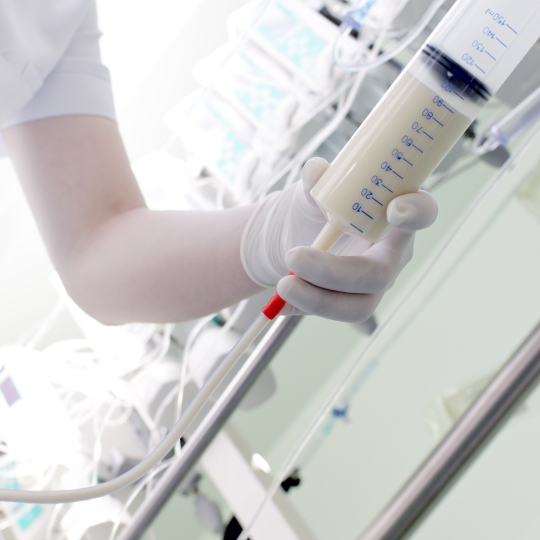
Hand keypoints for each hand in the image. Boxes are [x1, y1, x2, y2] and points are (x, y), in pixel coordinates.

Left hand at [241, 157, 436, 321]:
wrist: (296, 235)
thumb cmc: (316, 207)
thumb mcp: (312, 190)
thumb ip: (314, 179)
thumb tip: (316, 170)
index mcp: (393, 218)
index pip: (422, 213)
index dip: (417, 212)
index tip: (394, 209)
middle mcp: (390, 256)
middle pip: (378, 274)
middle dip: (334, 271)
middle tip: (294, 257)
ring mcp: (372, 286)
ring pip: (358, 306)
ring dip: (317, 299)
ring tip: (283, 285)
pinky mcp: (348, 304)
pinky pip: (331, 314)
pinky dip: (301, 308)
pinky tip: (280, 304)